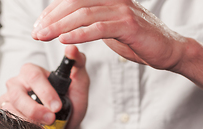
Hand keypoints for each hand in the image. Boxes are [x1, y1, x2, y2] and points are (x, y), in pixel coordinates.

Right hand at [0, 45, 88, 128]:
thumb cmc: (70, 107)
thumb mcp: (80, 85)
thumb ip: (79, 64)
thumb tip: (72, 48)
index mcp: (32, 72)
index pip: (33, 76)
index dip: (45, 92)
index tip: (57, 107)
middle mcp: (17, 84)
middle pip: (18, 94)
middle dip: (35, 109)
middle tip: (51, 119)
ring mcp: (9, 100)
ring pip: (12, 109)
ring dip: (30, 120)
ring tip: (45, 127)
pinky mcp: (5, 115)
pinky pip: (8, 120)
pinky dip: (23, 127)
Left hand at [31, 0, 188, 70]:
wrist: (167, 49)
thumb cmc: (137, 39)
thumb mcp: (109, 27)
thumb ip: (90, 22)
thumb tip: (65, 26)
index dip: (52, 11)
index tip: (38, 25)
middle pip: (74, 4)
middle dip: (51, 19)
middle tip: (36, 33)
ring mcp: (122, 10)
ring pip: (83, 14)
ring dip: (59, 26)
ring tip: (43, 37)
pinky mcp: (128, 25)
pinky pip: (98, 28)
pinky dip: (79, 34)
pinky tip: (64, 40)